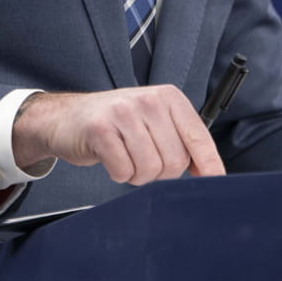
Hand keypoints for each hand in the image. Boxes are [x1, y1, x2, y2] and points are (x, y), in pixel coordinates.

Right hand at [12, 86, 225, 184]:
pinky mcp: (100, 130)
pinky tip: (110, 158)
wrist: (64, 117)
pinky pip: (124, 171)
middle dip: (160, 173)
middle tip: (142, 160)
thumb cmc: (114, 124)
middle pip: (175, 161)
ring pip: (150, 169)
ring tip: (125, 157)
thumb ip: (180, 140)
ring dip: (137, 175)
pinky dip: (118, 174)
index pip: (198, 136)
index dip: (209, 164)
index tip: (217, 182)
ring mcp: (124, 113)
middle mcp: (149, 101)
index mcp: (168, 98)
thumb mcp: (152, 121)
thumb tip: (210, 172)